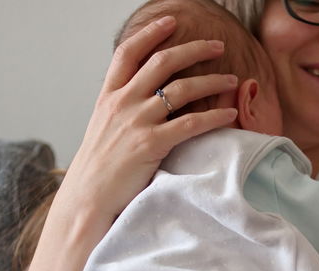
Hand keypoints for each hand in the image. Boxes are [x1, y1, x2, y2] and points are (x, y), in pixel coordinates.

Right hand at [26, 16, 240, 270]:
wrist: (87, 200)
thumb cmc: (98, 172)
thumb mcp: (103, 132)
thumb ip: (121, 113)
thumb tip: (144, 104)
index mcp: (108, 98)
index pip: (128, 53)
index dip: (150, 33)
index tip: (170, 21)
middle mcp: (122, 103)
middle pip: (161, 62)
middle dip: (193, 49)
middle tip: (216, 45)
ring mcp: (136, 122)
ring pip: (181, 88)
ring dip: (211, 80)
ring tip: (231, 78)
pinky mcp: (151, 144)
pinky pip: (191, 123)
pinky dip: (214, 115)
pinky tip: (230, 113)